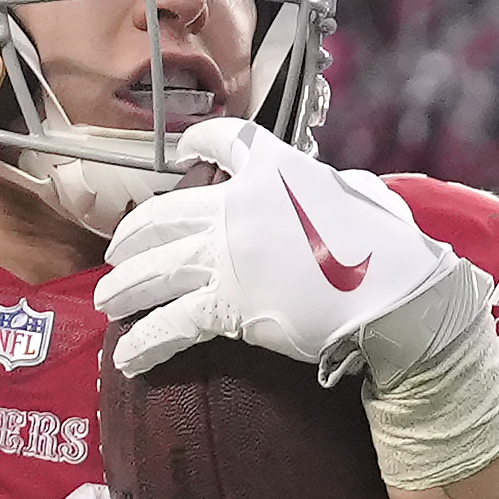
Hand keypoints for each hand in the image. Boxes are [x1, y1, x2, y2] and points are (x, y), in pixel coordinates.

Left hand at [97, 115, 476, 383]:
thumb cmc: (389, 244)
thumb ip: (343, 187)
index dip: (200, 143)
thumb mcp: (364, 193)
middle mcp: (239, 207)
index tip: (185, 149)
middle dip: (134, 235)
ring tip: (106, 300)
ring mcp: (228, 256)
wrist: (392, 290)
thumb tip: (351, 190)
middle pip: (165, 214)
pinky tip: (127, 356)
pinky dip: (143, 341)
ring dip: (123, 287)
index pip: (227, 141)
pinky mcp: (227, 306)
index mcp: (275, 171)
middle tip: (118, 251)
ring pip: (154, 270)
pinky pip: (170, 323)